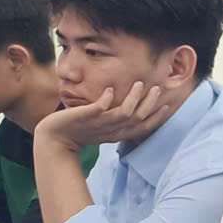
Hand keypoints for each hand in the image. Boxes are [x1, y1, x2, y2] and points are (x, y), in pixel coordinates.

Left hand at [38, 81, 169, 149]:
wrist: (55, 139)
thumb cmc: (79, 132)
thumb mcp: (103, 129)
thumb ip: (115, 121)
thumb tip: (128, 111)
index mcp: (119, 134)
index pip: (144, 127)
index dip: (157, 117)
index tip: (167, 104)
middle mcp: (113, 130)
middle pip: (139, 117)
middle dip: (150, 103)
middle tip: (157, 88)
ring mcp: (100, 124)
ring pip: (125, 112)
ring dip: (134, 97)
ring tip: (139, 83)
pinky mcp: (86, 117)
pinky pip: (100, 107)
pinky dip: (107, 98)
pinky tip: (110, 88)